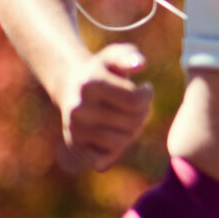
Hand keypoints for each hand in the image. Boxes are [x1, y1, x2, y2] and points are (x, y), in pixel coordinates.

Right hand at [54, 43, 153, 171]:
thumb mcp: (115, 56)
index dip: (146, 95)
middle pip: (132, 122)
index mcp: (90, 84)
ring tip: (123, 117)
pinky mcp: (74, 147)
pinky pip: (105, 161)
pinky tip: (111, 133)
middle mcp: (77, 109)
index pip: (137, 101)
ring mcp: (73, 130)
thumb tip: (140, 65)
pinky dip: (114, 151)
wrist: (72, 87)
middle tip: (133, 105)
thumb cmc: (104, 71)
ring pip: (122, 143)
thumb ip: (130, 55)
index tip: (142, 89)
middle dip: (141, 113)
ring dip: (130, 131)